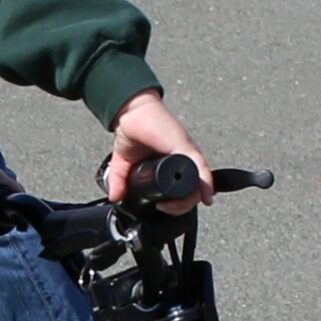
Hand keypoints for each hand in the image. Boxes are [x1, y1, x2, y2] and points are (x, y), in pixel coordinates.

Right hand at [106, 91, 211, 208]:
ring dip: (192, 199)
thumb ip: (119, 180)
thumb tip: (114, 197)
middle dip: (183, 205)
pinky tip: (205, 196)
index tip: (162, 207)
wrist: (131, 112)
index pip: (184, 189)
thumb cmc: (133, 131)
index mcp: (174, 165)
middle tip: (166, 208)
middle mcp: (185, 160)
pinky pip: (201, 168)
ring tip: (174, 205)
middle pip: (195, 190)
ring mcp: (187, 154)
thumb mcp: (122, 163)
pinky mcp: (186, 147)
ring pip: (201, 183)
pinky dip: (205, 184)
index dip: (178, 203)